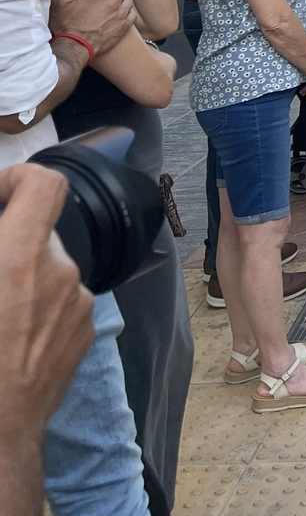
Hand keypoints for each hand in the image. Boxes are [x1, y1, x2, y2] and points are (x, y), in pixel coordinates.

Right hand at [0, 164, 93, 444]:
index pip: (44, 185)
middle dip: (8, 245)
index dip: (19, 178)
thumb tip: (2, 225)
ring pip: (49, 269)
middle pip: (38, 233)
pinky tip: (11, 336)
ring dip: (22, 278)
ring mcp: (80, 302)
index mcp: (19, 258)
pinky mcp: (88, 329)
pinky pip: (63, 300)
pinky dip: (39, 306)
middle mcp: (60, 272)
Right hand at [50, 0, 134, 54]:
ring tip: (111, 7)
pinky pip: (132, 14)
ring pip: (127, 1)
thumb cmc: (66, 25)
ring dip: (121, 2)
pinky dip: (127, 13)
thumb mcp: (62, 2)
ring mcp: (121, 14)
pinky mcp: (125, 26)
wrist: (76, 47)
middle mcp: (113, 2)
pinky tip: (119, 16)